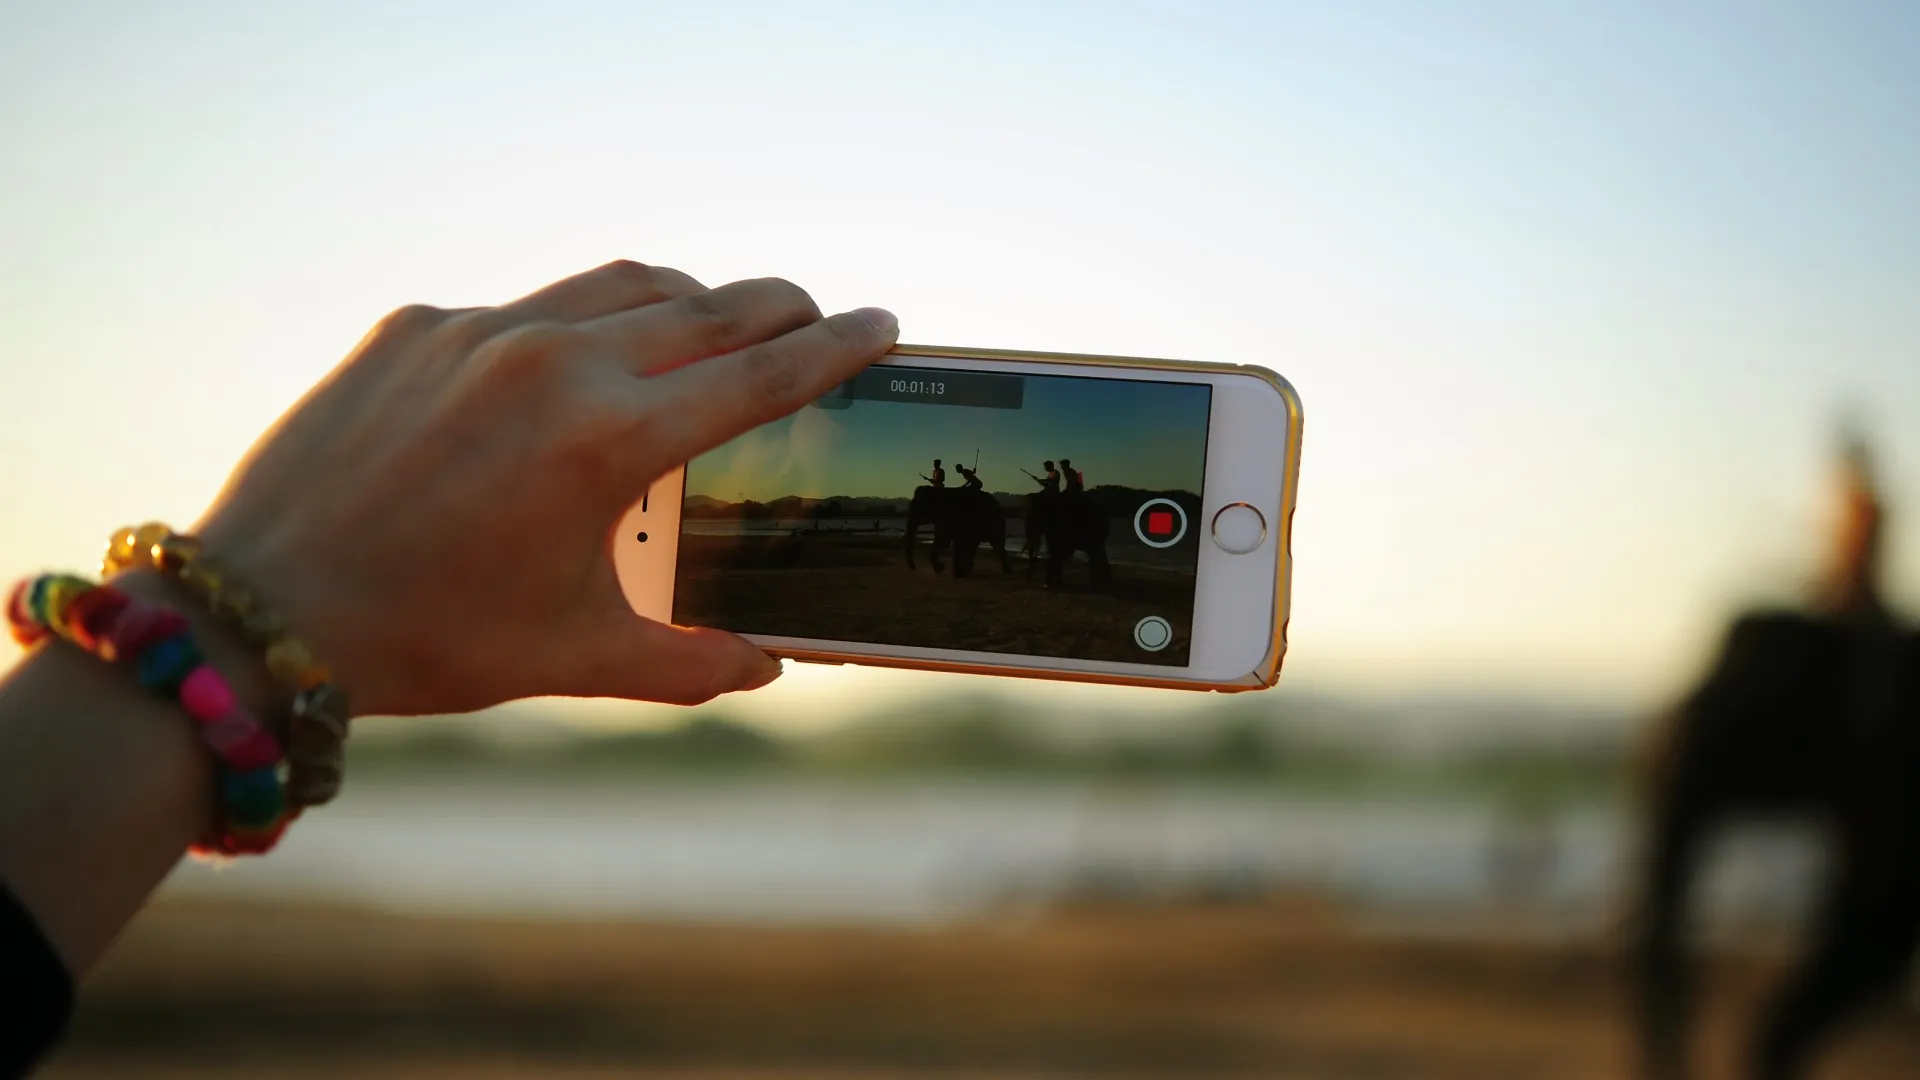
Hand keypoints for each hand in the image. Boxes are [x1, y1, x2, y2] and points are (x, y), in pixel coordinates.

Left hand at [190, 260, 897, 715]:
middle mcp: (552, 361)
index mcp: (608, 440)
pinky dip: (580, 323)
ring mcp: (478, 331)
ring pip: (621, 283)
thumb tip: (767, 666)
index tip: (884, 323)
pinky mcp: (416, 325)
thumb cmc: (428, 641)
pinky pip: (527, 304)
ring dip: (688, 297)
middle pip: (706, 305)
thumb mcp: (574, 656)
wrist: (263, 609)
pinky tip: (578, 363)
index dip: (836, 348)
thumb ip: (689, 662)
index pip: (759, 374)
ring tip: (716, 320)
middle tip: (815, 316)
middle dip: (778, 307)